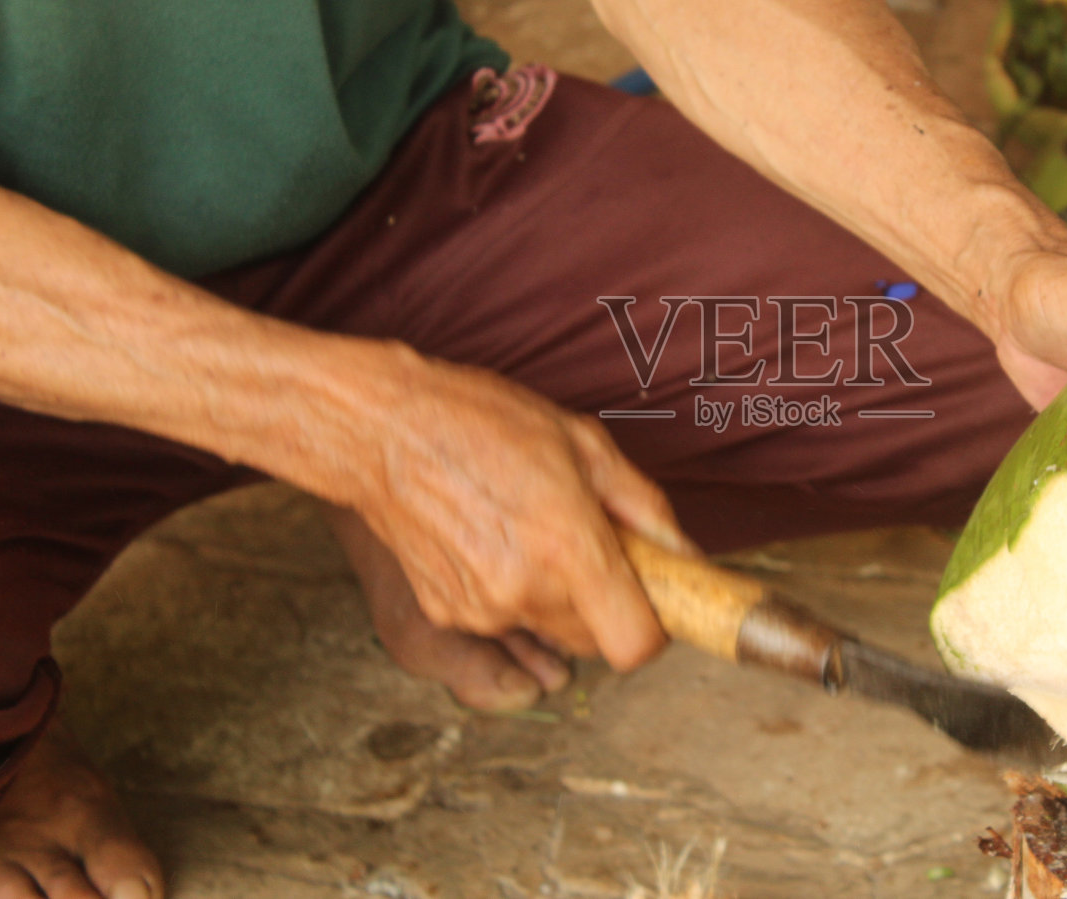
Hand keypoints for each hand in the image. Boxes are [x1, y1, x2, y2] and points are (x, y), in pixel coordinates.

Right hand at [338, 348, 692, 669]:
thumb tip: (685, 555)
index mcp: (568, 547)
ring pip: (549, 630)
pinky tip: (493, 538)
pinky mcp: (447, 613)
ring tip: (533, 530)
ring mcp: (481, 608)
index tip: (653, 598)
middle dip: (608, 604)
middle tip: (592, 546)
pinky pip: (504, 618)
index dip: (655, 629)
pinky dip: (512, 591)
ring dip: (558, 596)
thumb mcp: (584, 444)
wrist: (381, 430)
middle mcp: (525, 590)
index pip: (635, 644)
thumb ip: (645, 508)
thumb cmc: (484, 422)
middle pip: (596, 640)